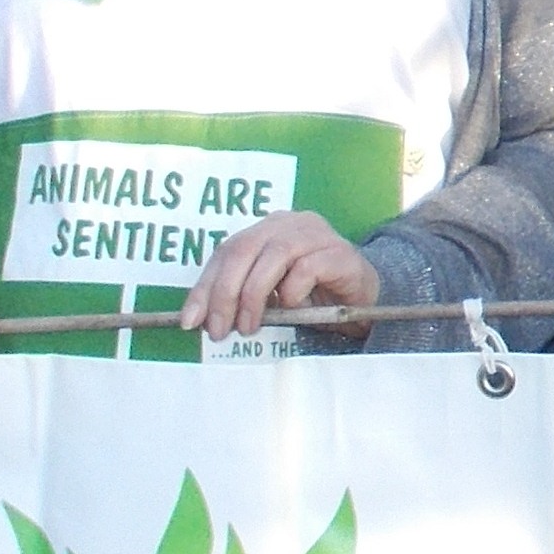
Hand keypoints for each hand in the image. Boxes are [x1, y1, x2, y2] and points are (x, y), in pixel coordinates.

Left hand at [185, 213, 377, 340]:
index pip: (226, 251)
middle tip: (218, 330)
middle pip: (244, 249)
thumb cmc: (311, 296)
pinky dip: (292, 292)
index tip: (190, 321)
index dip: (205, 287)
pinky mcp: (340, 253)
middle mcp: (289, 223)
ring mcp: (316, 234)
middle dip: (225, 294)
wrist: (362, 300)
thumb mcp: (267, 296)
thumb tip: (199, 319)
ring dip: (254, 296)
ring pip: (274, 256)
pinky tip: (291, 308)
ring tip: (249, 327)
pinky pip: (307, 268)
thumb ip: (239, 297)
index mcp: (266, 228)